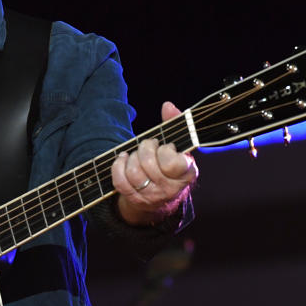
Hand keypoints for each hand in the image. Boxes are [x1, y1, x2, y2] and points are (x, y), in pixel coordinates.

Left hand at [111, 101, 198, 225]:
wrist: (162, 194)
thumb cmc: (170, 164)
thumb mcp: (177, 145)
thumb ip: (174, 124)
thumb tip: (168, 106)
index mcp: (187, 173)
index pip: (172, 163)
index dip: (165, 150)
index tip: (167, 147)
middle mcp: (171, 188)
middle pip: (148, 164)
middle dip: (145, 148)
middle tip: (149, 147)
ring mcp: (152, 196)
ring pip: (133, 173)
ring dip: (131, 158)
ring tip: (137, 154)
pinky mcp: (135, 199)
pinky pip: (120, 181)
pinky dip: (118, 166)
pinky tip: (123, 159)